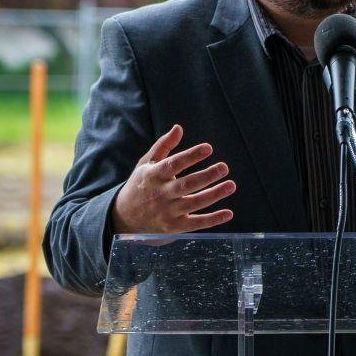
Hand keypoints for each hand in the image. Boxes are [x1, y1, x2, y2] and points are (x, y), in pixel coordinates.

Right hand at [111, 124, 234, 233]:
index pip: (174, 164)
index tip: (208, 148)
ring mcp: (168, 212)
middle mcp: (161, 194)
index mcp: (154, 175)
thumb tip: (179, 128)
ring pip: (194, 203)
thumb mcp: (146, 164)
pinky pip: (196, 223)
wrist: (124, 219)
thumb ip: (163, 146)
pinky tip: (228, 213)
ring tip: (231, 185)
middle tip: (224, 167)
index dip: (191, 156)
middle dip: (207, 176)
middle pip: (187, 184)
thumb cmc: (140, 186)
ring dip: (214, 194)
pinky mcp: (174, 227)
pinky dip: (213, 219)